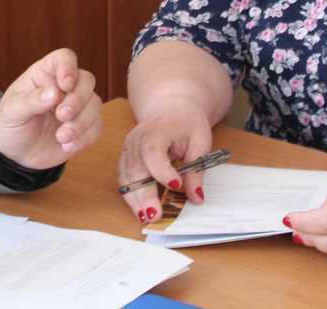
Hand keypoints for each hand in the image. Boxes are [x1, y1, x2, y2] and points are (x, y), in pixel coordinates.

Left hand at [0, 48, 102, 170]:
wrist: (17, 154)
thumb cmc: (11, 125)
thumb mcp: (12, 112)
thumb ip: (30, 101)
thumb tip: (54, 93)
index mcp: (45, 74)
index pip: (64, 58)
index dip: (68, 68)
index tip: (65, 85)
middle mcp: (65, 87)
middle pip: (86, 80)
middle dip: (78, 99)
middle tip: (61, 115)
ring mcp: (77, 106)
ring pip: (95, 103)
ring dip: (81, 122)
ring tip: (61, 137)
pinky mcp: (85, 126)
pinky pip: (97, 126)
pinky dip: (85, 137)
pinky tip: (67, 145)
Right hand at [118, 100, 214, 226]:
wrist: (171, 108)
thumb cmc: (187, 123)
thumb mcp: (200, 142)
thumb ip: (196, 170)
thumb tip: (196, 197)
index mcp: (157, 130)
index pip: (152, 151)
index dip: (162, 170)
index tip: (176, 184)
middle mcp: (136, 139)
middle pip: (136, 168)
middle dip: (144, 194)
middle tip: (155, 215)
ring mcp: (128, 149)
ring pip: (127, 177)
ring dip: (135, 199)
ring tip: (146, 218)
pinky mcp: (126, 159)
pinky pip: (125, 180)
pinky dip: (132, 196)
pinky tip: (140, 211)